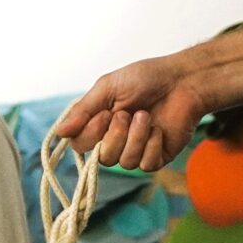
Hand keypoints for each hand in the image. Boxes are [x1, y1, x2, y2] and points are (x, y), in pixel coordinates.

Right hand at [53, 54, 205, 170]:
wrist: (182, 80)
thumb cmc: (146, 78)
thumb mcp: (108, 87)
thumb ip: (83, 111)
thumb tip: (59, 132)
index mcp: (100, 123)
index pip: (80, 144)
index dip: (90, 134)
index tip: (105, 113)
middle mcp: (115, 139)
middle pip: (102, 158)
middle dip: (116, 135)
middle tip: (127, 113)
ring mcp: (136, 150)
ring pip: (125, 163)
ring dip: (136, 137)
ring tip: (146, 116)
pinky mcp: (156, 157)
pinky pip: (145, 165)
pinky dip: (151, 144)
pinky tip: (159, 129)